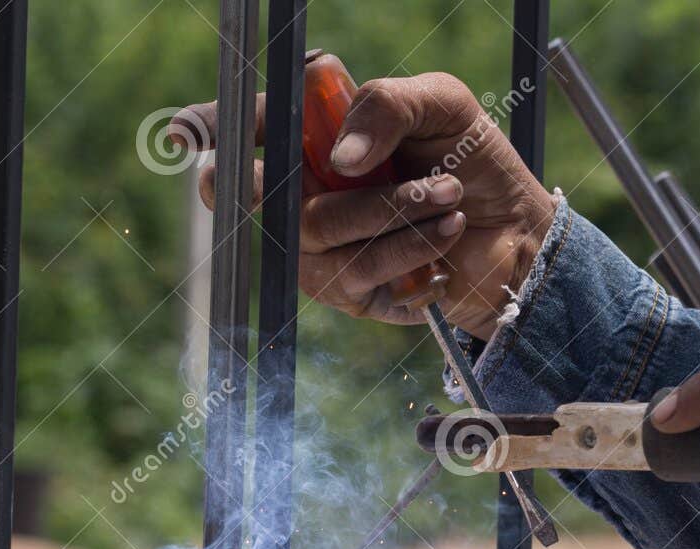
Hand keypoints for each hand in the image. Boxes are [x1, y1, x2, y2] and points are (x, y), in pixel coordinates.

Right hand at [171, 73, 555, 337]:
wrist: (517, 233)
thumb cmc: (472, 161)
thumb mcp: (442, 104)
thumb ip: (387, 104)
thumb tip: (342, 158)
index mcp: (314, 137)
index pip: (244, 129)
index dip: (205, 129)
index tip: (183, 135)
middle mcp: (304, 193)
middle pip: (259, 192)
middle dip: (297, 180)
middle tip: (363, 167)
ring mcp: (320, 250)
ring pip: (321, 232)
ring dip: (395, 210)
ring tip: (448, 196)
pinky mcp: (349, 294)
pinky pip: (356, 274)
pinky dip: (410, 249)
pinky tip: (445, 235)